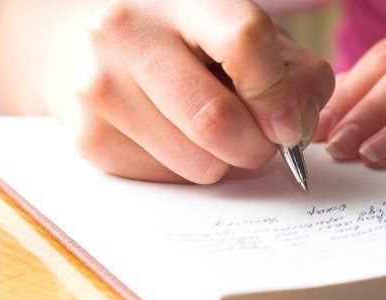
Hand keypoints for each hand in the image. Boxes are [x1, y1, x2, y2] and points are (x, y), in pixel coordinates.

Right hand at [64, 0, 332, 182]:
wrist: (100, 47)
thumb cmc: (193, 43)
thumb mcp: (253, 39)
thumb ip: (295, 75)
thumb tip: (293, 129)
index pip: (244, 43)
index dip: (276, 94)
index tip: (286, 121)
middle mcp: (128, 32)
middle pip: (217, 120)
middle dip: (257, 147)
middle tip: (260, 140)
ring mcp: (100, 86)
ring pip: (199, 164)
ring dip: (224, 162)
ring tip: (211, 131)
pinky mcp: (90, 137)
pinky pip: (170, 181)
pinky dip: (189, 170)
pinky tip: (175, 136)